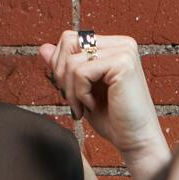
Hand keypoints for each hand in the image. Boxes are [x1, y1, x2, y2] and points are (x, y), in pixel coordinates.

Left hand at [39, 32, 168, 179]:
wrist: (135, 140)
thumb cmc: (112, 118)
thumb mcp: (81, 89)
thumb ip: (65, 67)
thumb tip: (43, 48)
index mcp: (114, 46)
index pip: (70, 39)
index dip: (60, 65)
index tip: (70, 92)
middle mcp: (121, 44)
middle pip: (68, 42)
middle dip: (62, 75)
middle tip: (74, 100)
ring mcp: (124, 51)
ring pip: (72, 61)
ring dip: (71, 91)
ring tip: (84, 107)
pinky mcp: (122, 63)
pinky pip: (81, 72)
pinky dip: (80, 94)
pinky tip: (93, 105)